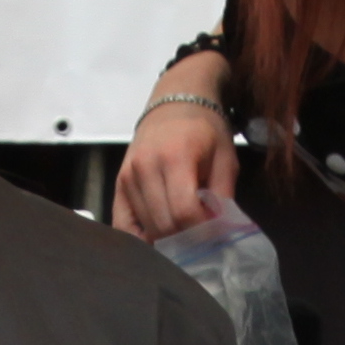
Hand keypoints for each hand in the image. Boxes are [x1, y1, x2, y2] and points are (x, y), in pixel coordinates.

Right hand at [112, 91, 235, 236]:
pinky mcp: (118, 184)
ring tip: (185, 232)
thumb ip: (223, 197)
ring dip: (167, 239)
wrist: (175, 104)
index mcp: (175, 158)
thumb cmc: (205, 131)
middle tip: (202, 237)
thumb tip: (218, 233)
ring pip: (145, 228)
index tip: (216, 233)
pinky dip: (140, 238)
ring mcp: (127, 177)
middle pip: (163, 224)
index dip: (202, 231)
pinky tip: (158, 241)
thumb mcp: (225, 159)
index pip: (184, 211)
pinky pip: (123, 224)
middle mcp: (145, 168)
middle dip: (186, 239)